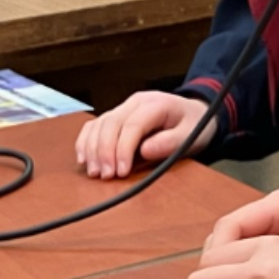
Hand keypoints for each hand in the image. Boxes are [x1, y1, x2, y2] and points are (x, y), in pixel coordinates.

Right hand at [74, 91, 213, 179]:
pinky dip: (86, 142)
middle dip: (104, 152)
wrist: (194, 113)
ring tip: (95, 172)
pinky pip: (94, 126)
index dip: (123, 149)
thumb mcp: (191, 134)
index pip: (132, 125)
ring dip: (92, 149)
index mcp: (155, 104)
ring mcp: (124, 108)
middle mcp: (135, 102)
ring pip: (99, 124)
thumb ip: (170, 142)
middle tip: (106, 176)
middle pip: (110, 124)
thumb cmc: (193, 124)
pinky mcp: (116, 117)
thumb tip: (146, 150)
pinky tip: (84, 159)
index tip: (121, 172)